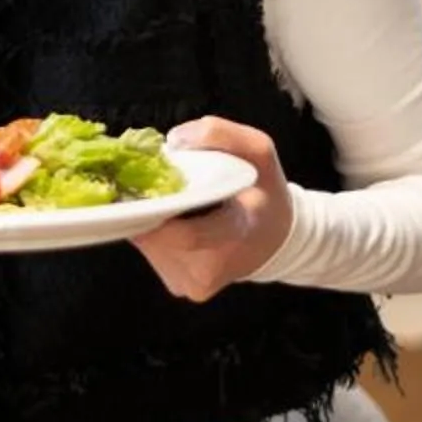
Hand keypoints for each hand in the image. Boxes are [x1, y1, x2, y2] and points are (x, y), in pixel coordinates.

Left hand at [130, 116, 292, 301]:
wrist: (274, 238)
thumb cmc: (264, 192)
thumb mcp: (257, 150)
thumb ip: (219, 134)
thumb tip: (173, 141)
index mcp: (236, 234)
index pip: (185, 234)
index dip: (157, 208)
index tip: (148, 183)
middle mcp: (210, 270)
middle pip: (155, 237)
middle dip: (149, 206)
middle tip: (155, 184)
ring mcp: (192, 283)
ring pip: (147, 244)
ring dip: (151, 218)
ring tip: (171, 201)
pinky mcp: (180, 286)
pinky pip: (152, 252)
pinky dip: (154, 231)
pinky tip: (172, 219)